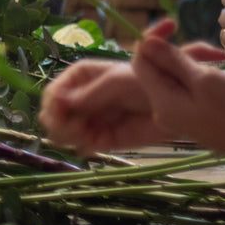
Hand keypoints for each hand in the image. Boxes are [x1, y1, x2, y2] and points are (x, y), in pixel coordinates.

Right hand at [41, 59, 161, 155]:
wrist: (174, 104)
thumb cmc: (145, 83)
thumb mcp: (116, 82)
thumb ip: (89, 93)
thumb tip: (60, 102)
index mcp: (79, 78)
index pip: (52, 93)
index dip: (52, 106)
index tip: (61, 115)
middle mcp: (79, 99)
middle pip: (51, 115)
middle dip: (59, 125)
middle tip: (77, 129)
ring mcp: (89, 120)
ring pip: (61, 134)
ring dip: (70, 137)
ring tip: (89, 136)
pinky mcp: (100, 139)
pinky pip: (80, 146)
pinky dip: (84, 147)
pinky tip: (97, 143)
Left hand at [133, 19, 224, 172]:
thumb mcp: (204, 80)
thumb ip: (173, 61)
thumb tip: (145, 42)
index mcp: (161, 101)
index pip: (141, 62)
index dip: (152, 40)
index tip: (174, 25)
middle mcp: (162, 109)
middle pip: (156, 70)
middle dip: (176, 53)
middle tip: (210, 51)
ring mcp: (176, 114)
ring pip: (172, 78)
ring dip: (189, 64)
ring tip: (217, 63)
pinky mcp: (190, 116)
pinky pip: (183, 89)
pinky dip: (195, 77)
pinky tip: (216, 77)